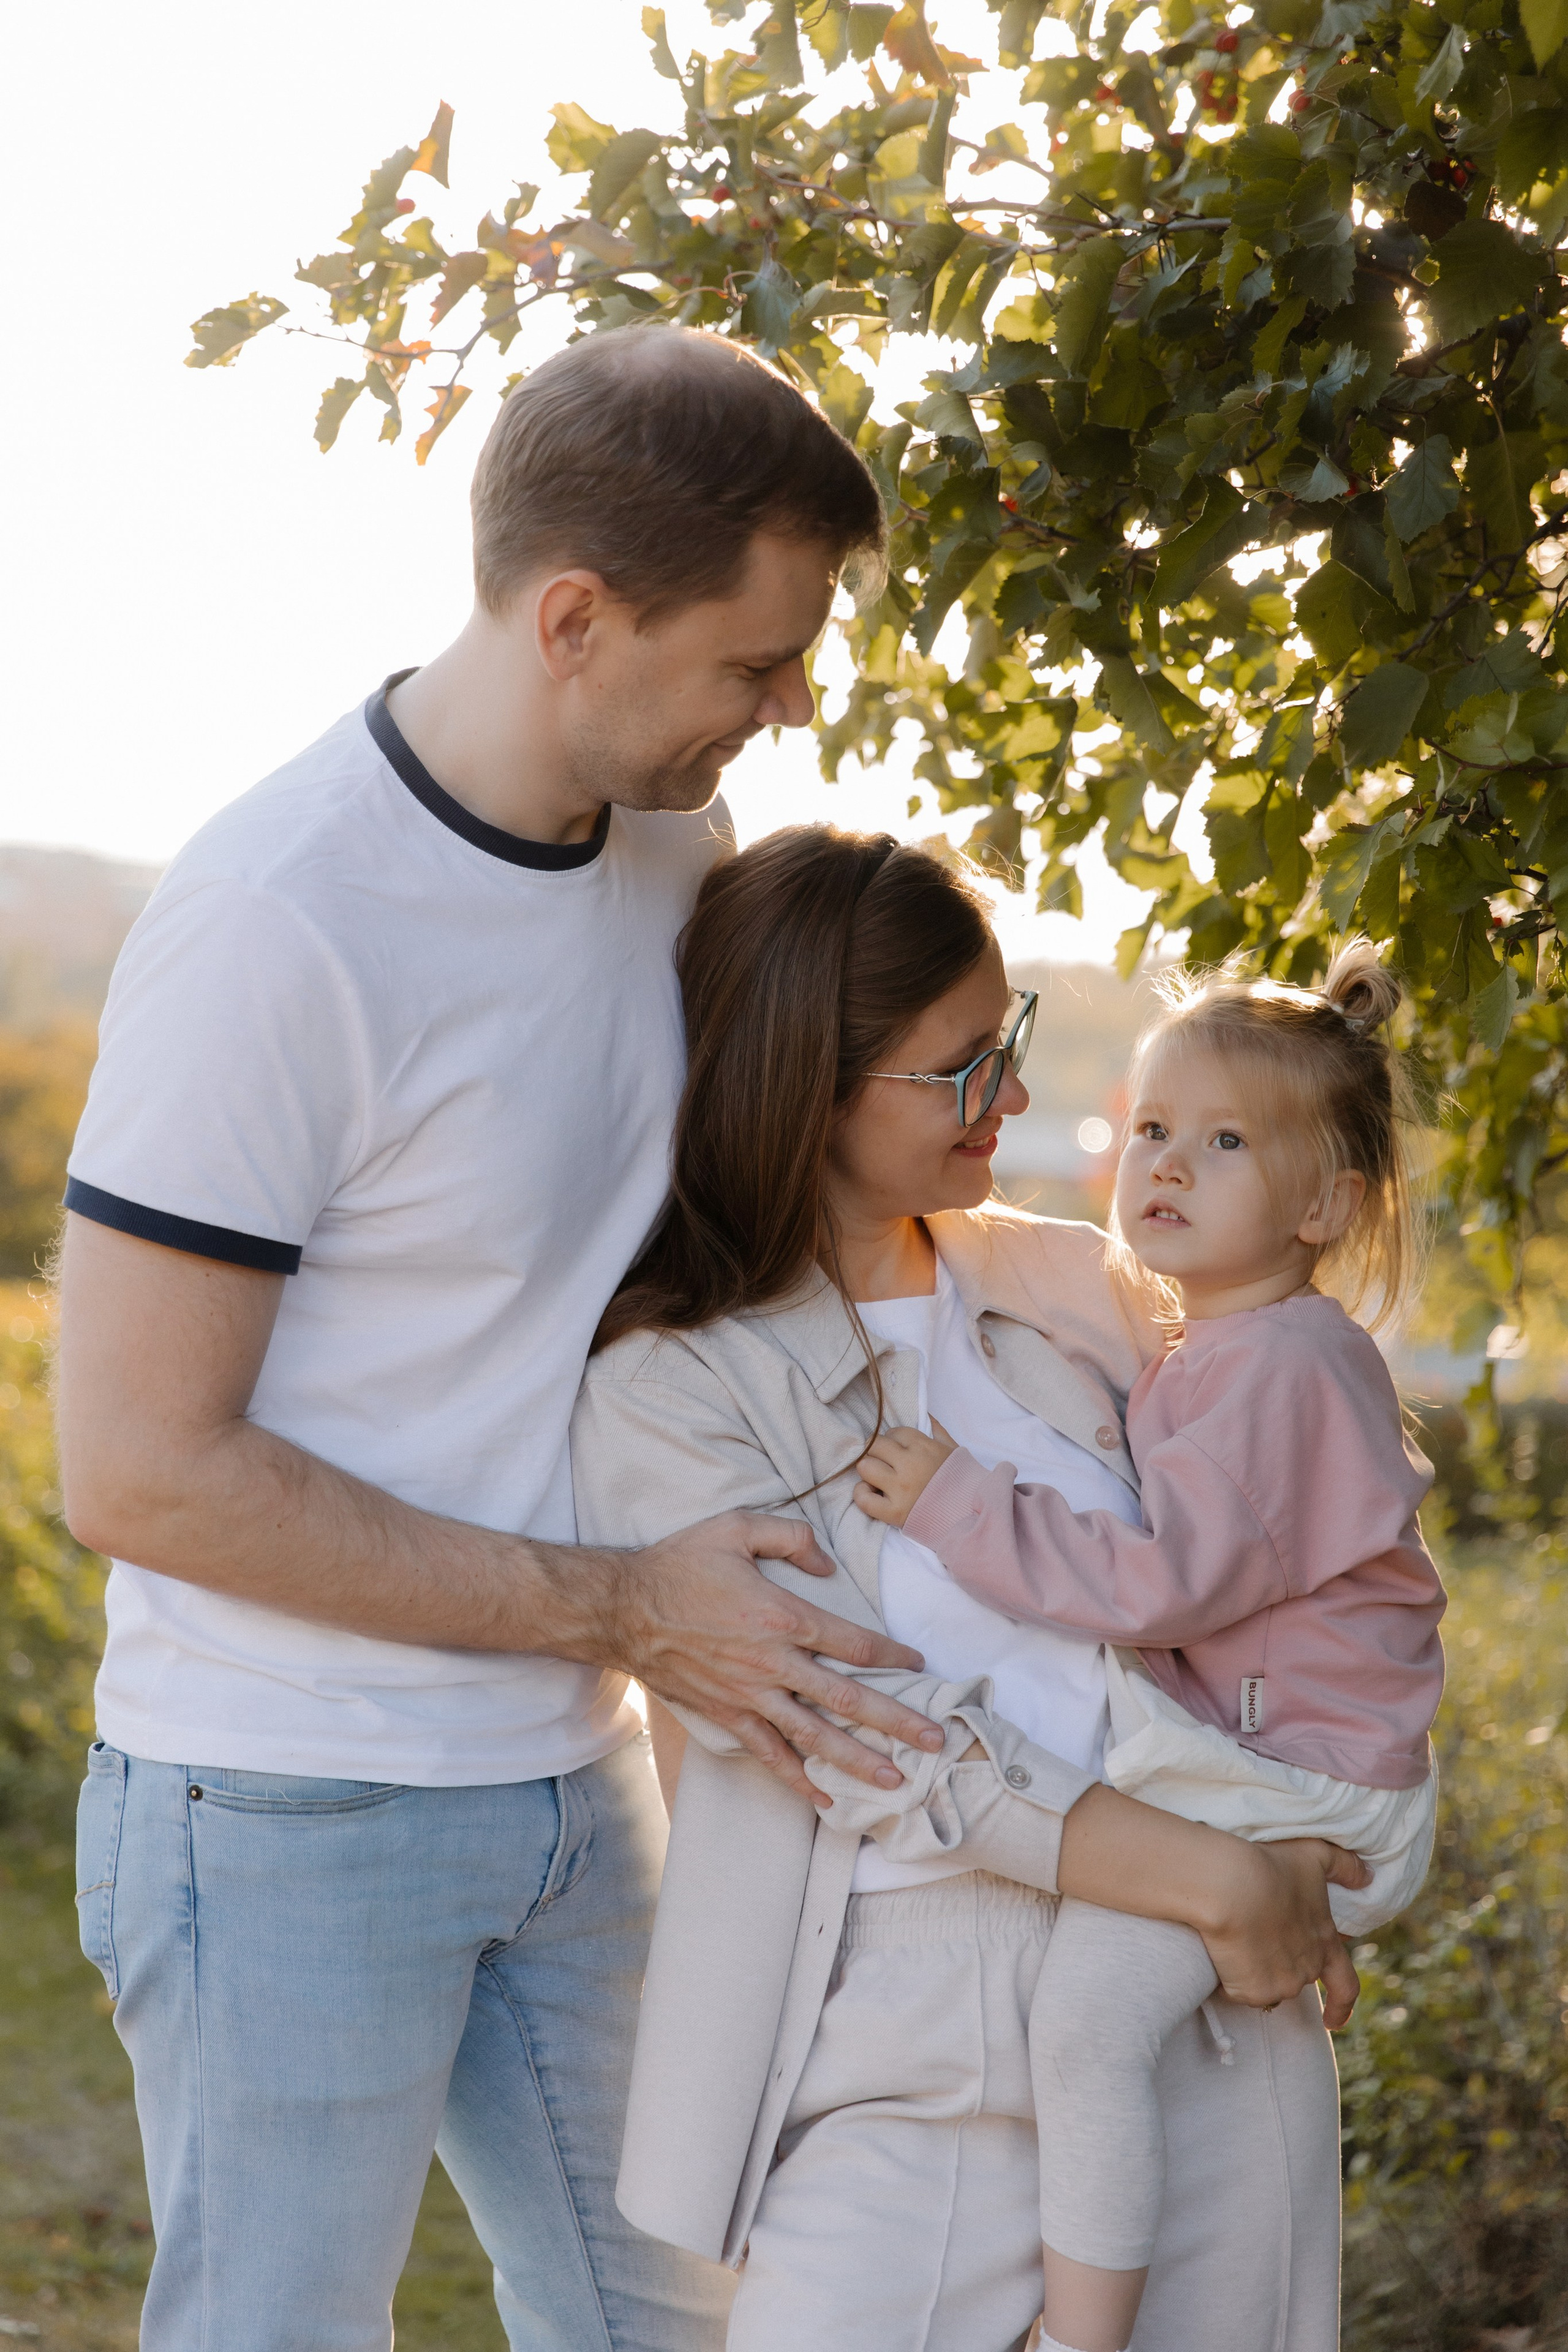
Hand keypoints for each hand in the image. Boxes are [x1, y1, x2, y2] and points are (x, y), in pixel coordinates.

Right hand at [609, 1510, 946, 1806]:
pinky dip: (798, 1779)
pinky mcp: (726, 1716)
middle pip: (847, 1698)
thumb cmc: (680, 1564)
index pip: (852, 1643)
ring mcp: (749, 1696)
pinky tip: (825, 1798)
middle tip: (936, 1742)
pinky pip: (769, 1753)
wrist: (622, 1609)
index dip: (891, 1656)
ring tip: (896, 1781)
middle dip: (896, 1721)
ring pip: (814, 1736)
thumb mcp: (735, 1527)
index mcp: (781, 1616)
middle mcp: (772, 1663)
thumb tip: (826, 1564)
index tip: (917, 1665)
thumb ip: (790, 1537)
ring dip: (859, 1760)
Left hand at [853, 1420, 956, 1526]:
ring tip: (879, 1478)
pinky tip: (873, 1493)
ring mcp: (899, 1489)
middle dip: (876, 1452)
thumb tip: (924, 1412)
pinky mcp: (893, 1512)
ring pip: (864, 1467)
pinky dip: (862, 1494)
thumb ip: (937, 1429)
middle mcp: (908, 1465)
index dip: (894, 1440)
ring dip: (869, 1471)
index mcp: (923, 1447)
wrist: (970, 1515)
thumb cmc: (961, 1481)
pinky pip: (863, 1498)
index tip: (899, 1451)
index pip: (893, 1432)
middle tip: (884, 1462)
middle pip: (873, 1446)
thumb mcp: (953, 1450)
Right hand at [1198, 1836, 1369, 2029]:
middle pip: (1294, 1977)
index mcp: (1325, 1944)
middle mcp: (1307, 1970)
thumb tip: (1369, 1877)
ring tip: (1235, 1935)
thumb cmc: (1272, 1866)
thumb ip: (1345, 1866)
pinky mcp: (1251, 1991)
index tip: (1334, 2021)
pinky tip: (1222, 1948)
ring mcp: (1280, 1985)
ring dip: (1253, 1968)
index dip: (1342, 2005)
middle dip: (1278, 1964)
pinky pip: (1237, 1988)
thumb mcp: (1314, 1855)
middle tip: (1255, 1937)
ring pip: (1265, 1985)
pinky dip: (1230, 1975)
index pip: (1345, 1985)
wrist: (1230, 1886)